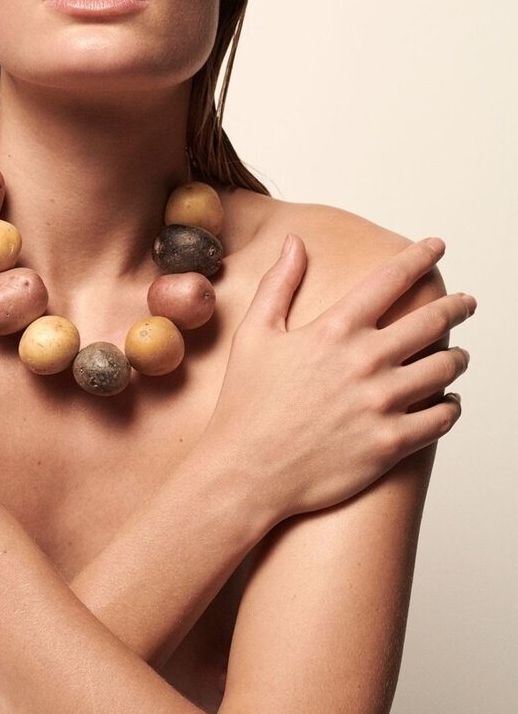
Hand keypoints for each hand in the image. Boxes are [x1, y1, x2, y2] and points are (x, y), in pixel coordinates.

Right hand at [203, 234, 474, 523]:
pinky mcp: (391, 443)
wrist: (247, 471)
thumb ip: (279, 283)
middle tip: (466, 302)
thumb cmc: (247, 403)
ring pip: (444, 369)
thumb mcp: (254, 333)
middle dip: (455, 306)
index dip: (419, 257)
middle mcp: (366, 361)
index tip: (436, 247)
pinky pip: (442, 418)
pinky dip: (451, 406)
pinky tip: (447, 402)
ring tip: (456, 355)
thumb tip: (294, 243)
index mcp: (335, 330)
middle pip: (431, 321)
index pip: (391, 280)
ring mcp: (382, 404)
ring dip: (456, 357)